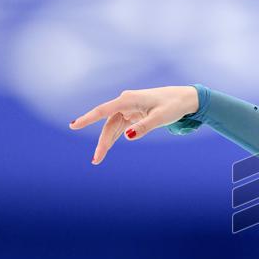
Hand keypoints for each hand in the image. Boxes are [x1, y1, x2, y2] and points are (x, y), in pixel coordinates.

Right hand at [68, 85, 199, 163]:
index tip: (73, 126)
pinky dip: (114, 137)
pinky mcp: (133, 113)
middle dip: (102, 142)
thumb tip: (127, 136)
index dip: (87, 119)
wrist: (185, 99)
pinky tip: (106, 148)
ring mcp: (128, 108)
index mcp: (128, 100)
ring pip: (112, 127)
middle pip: (107, 124)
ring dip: (106, 142)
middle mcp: (125, 102)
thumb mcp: (160, 118)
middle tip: (95, 160)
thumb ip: (144, 127)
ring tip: (98, 159)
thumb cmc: (173, 106)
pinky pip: (119, 127)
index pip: (103, 110)